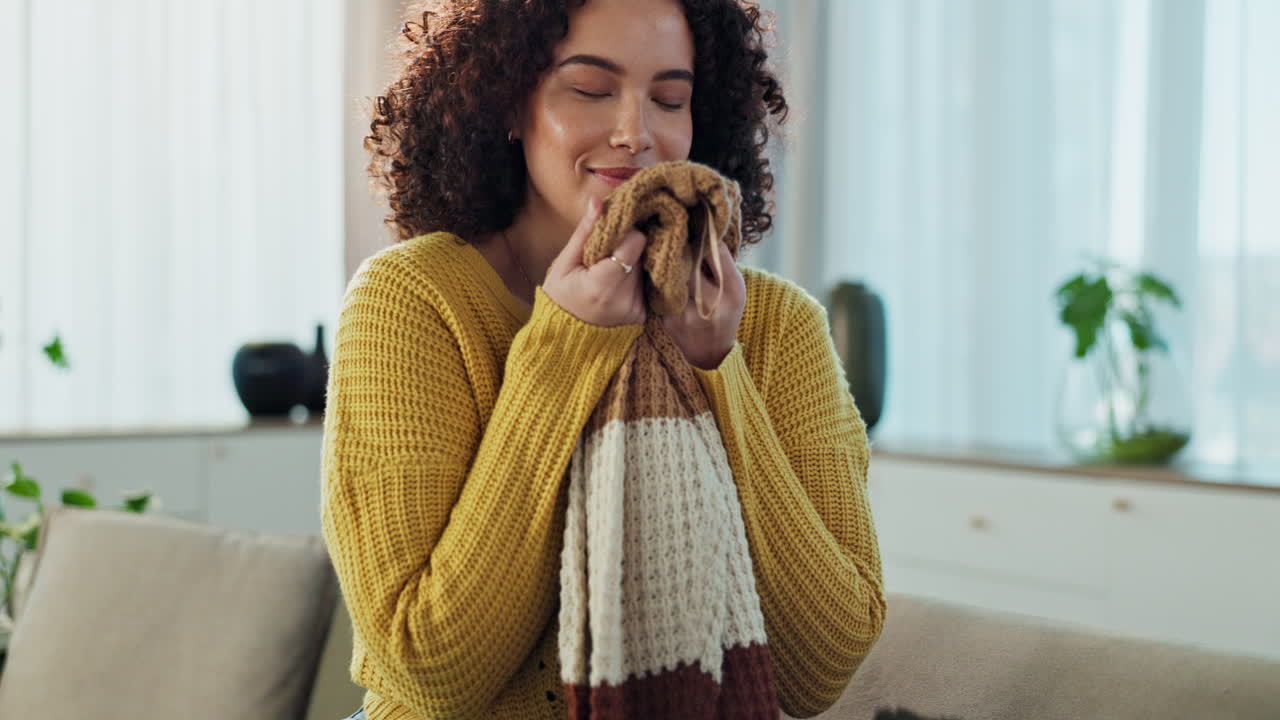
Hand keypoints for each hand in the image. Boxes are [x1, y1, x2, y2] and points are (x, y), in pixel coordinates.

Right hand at [543, 197, 648, 326]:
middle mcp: (625, 299)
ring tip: (609, 270)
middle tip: (608, 251)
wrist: (565, 340)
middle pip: (641, 254)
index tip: (613, 233)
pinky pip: (646, 285)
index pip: (635, 242)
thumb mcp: (564, 264)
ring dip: (631, 263)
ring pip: (645, 268)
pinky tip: (617, 283)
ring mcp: (637, 310)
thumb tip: (598, 200)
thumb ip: (585, 232)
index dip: (627, 232)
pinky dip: (634, 279)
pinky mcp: (643, 315)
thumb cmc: (560, 298)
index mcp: (603, 285)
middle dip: (627, 247)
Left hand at [661, 239, 744, 369]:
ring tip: (663, 245)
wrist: (711, 352)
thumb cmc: (726, 311)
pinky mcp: (667, 319)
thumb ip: (723, 260)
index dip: (702, 235)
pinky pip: (660, 291)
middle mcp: (711, 303)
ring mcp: (687, 313)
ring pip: (671, 276)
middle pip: (689, 263)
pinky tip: (657, 268)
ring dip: (666, 260)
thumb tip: (706, 227)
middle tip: (672, 230)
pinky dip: (659, 278)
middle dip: (680, 247)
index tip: (696, 223)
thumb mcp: (736, 287)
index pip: (714, 252)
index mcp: (732, 290)